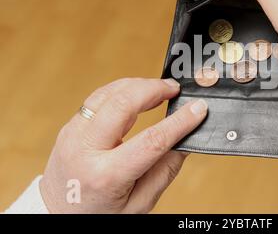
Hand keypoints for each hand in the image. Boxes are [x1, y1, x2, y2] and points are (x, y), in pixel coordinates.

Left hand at [39, 78, 207, 212]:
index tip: (198, 109)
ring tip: (160, 89)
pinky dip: (122, 90)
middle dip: (154, 89)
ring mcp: (73, 134)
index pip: (151, 140)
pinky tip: (137, 93)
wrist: (57, 215)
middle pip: (123, 103)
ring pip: (108, 93)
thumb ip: (165, 171)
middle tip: (175, 89)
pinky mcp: (70, 126)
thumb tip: (185, 139)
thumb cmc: (98, 215)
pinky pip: (98, 98)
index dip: (179, 121)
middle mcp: (85, 149)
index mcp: (106, 176)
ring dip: (138, 85)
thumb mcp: (138, 204)